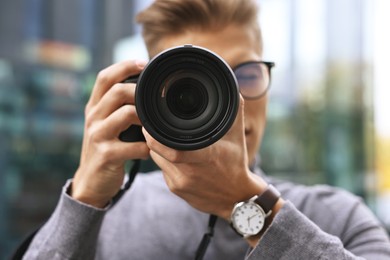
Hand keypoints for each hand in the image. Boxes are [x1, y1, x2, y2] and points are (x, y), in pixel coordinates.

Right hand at [71, 60, 149, 207]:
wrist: (91, 181)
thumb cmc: (106, 148)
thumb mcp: (105, 124)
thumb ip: (117, 107)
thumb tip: (144, 88)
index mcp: (94, 107)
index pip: (105, 77)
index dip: (124, 66)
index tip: (145, 63)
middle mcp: (93, 117)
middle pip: (117, 91)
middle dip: (141, 92)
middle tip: (156, 100)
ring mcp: (97, 135)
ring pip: (127, 114)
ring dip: (147, 119)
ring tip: (155, 126)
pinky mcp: (106, 155)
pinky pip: (135, 146)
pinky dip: (148, 147)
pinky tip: (150, 151)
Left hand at [143, 97, 267, 219]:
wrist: (236, 198)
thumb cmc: (236, 164)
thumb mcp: (237, 137)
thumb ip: (234, 112)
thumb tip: (233, 88)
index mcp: (203, 157)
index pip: (168, 147)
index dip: (154, 135)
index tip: (149, 122)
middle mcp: (188, 172)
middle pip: (157, 151)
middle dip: (153, 137)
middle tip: (153, 125)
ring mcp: (180, 183)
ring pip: (157, 160)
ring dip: (158, 148)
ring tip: (166, 138)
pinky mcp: (175, 189)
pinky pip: (162, 170)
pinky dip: (164, 160)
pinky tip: (174, 155)